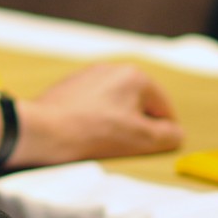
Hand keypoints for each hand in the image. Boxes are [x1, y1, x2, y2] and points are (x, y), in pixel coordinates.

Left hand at [6, 63, 181, 169]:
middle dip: (135, 126)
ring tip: (99, 142)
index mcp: (135, 76)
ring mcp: (87, 76)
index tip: (147, 148)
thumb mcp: (142, 140)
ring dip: (113, 124)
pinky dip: (92, 121)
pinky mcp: (68, 88)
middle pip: (138, 105)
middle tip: (121, 146)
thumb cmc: (93, 134)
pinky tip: (83, 135)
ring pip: (114, 106)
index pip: (164, 108)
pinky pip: (92, 107)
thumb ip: (169, 135)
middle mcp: (112, 69)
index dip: (161, 132)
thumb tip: (174, 133)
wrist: (43, 131)